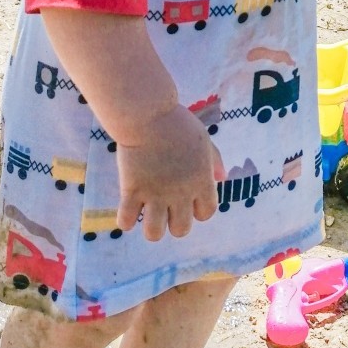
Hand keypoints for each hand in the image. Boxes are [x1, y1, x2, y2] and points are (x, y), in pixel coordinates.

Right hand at [115, 105, 219, 241]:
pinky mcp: (132, 190)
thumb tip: (222, 178)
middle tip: (165, 208)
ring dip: (151, 227)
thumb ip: (214, 160)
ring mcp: (156, 194)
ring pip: (154, 234)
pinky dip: (125, 219)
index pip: (207, 213)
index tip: (188, 200)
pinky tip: (127, 207)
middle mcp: (181, 192)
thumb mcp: (203, 140)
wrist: (148, 114)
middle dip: (174, 223)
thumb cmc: (177, 124)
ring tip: (147, 212)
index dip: (198, 210)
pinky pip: (126, 221)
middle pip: (181, 230)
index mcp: (201, 181)